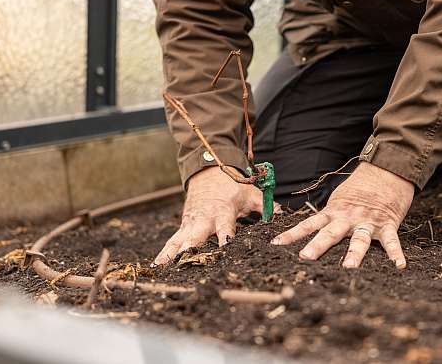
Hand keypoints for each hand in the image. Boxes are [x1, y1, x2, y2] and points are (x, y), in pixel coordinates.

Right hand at [153, 166, 278, 264]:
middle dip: (191, 250)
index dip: (225, 238)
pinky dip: (164, 253)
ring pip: (179, 240)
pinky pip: (172, 240)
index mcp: (223, 211)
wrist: (208, 171)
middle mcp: (204, 219)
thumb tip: (285, 216)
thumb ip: (267, 207)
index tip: (225, 250)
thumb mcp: (252, 193)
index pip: (225, 227)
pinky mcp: (183, 225)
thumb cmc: (232, 185)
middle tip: (185, 265)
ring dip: (171, 255)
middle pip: (197, 237)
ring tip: (163, 270)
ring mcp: (191, 222)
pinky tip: (156, 267)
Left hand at [271, 162, 413, 268]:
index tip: (276, 244)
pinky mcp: (387, 224)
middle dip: (317, 246)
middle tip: (305, 258)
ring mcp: (367, 221)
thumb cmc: (360, 188)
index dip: (292, 234)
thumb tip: (312, 231)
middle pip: (330, 234)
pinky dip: (396, 253)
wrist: (385, 171)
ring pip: (359, 239)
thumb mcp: (339, 200)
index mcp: (334, 212)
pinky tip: (399, 265)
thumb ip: (329, 216)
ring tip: (349, 267)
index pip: (308, 224)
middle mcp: (348, 218)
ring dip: (354, 253)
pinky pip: (392, 240)